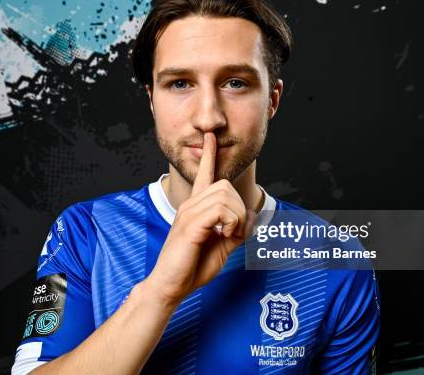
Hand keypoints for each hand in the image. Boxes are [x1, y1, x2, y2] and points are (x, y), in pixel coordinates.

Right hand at [144, 132, 256, 305]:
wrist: (171, 285)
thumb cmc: (192, 268)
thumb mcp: (222, 248)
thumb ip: (236, 231)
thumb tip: (252, 217)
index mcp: (196, 208)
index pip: (203, 174)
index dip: (209, 155)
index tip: (210, 137)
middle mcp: (190, 205)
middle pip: (225, 185)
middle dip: (240, 209)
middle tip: (234, 232)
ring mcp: (188, 213)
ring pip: (226, 196)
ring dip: (237, 218)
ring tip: (228, 236)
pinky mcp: (190, 225)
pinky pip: (221, 210)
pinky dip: (232, 223)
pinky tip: (224, 236)